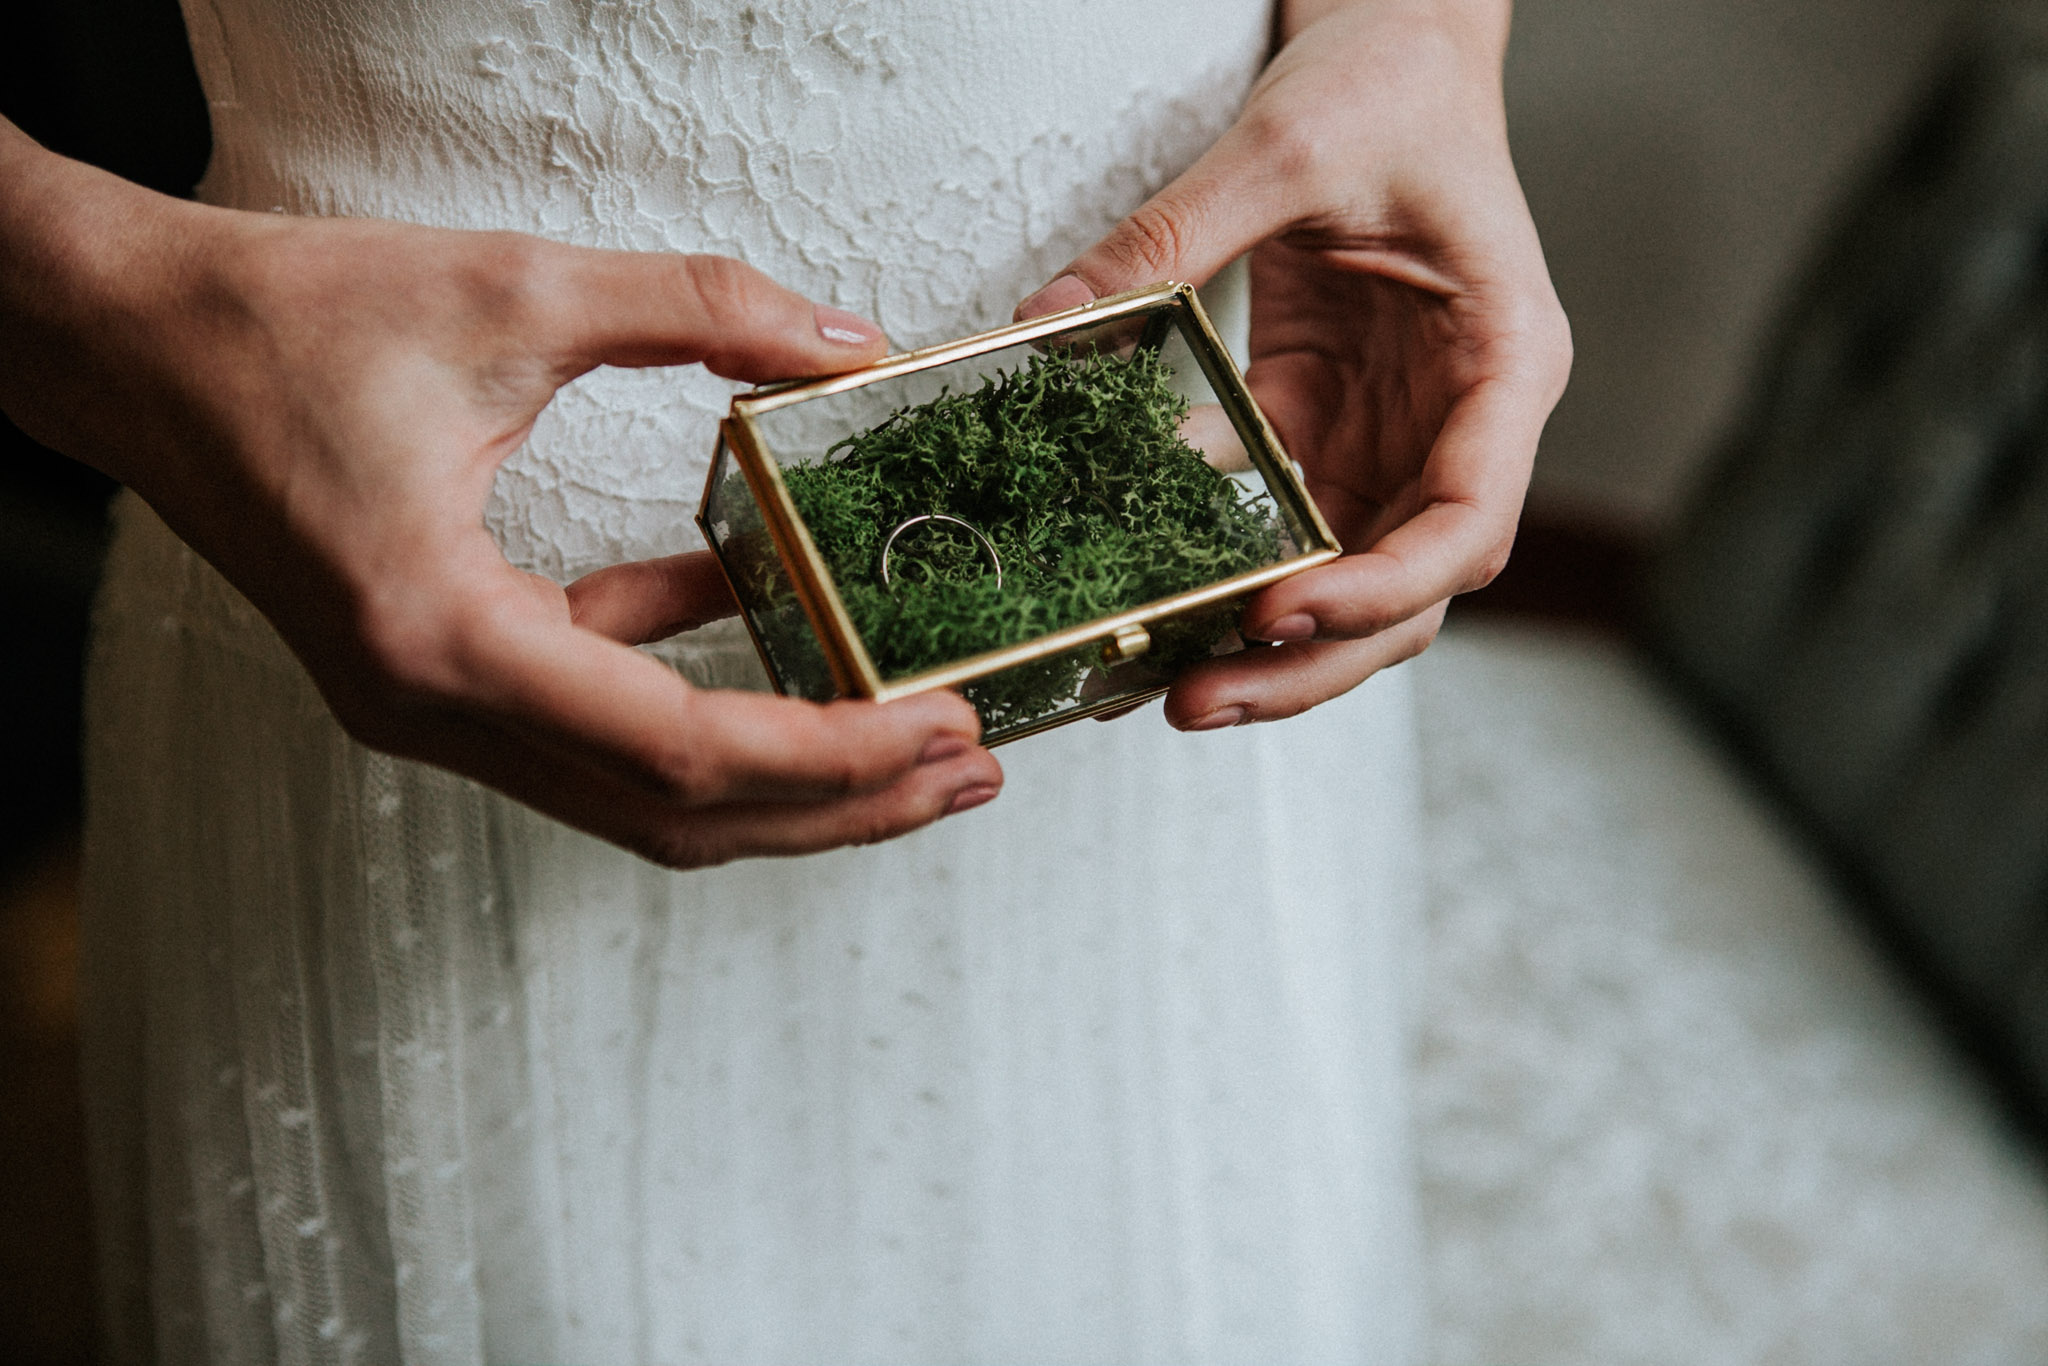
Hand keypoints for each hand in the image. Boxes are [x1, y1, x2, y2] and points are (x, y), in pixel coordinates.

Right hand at [0, 123, 1002, 865]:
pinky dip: (688, 685)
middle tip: (967, 773)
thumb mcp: (513, 291)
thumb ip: (698, 307)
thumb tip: (845, 340)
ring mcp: (431, 710)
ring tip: (905, 734)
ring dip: (779, 768)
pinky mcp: (439, 675)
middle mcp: (437, 708)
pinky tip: (765, 617)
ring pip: (640, 789)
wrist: (129, 342)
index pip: (684, 748)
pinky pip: (591, 715)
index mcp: (448, 638)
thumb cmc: (285, 321)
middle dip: (838, 802)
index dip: (832, 753)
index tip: (944, 732)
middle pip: (678, 811)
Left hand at [1018, 0, 1569, 729]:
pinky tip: (1153, 596)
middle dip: (1311, 658)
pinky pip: (1284, 525)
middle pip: (1411, 589)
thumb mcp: (1286, 145)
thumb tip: (1047, 324)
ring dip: (1267, 640)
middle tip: (1199, 701)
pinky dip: (1225, 569)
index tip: (1277, 613)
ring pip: (1349, 579)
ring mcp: (1397, 434)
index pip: (1468, 521)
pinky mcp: (1328, 425)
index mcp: (1504, 365)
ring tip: (1167, 685)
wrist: (1400, 45)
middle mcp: (1463, 422)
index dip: (1380, 589)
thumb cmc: (1391, 85)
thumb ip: (1173, 236)